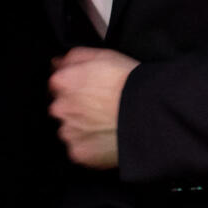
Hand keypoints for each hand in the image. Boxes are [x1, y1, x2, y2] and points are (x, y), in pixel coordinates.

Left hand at [47, 46, 138, 169]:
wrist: (149, 112)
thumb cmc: (129, 81)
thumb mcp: (102, 55)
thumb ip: (74, 58)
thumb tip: (58, 63)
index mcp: (62, 82)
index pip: (58, 84)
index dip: (76, 87)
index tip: (91, 90)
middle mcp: (59, 108)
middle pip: (62, 108)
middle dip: (77, 108)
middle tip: (101, 109)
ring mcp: (68, 132)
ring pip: (70, 130)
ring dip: (82, 128)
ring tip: (107, 125)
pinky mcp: (79, 153)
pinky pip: (80, 150)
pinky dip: (91, 146)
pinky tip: (107, 139)